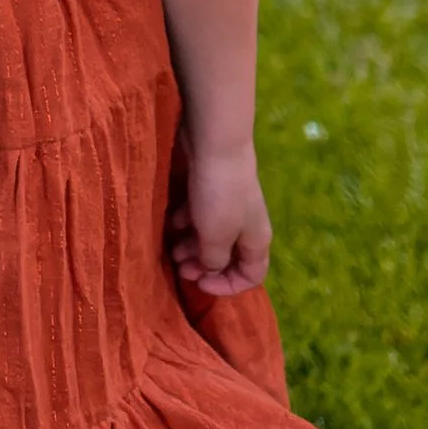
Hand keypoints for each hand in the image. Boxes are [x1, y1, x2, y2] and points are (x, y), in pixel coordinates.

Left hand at [168, 135, 269, 298]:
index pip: (251, 276)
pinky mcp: (211, 188)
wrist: (216, 142)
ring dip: (191, 245)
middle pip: (228, 257)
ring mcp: (229, 205)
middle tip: (179, 266)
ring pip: (211, 236)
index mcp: (256, 241)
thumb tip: (210, 268)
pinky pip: (200, 214)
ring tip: (171, 249)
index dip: (228, 286)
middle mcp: (246, 225)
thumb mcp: (216, 237)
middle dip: (203, 266)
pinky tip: (171, 222)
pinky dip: (187, 222)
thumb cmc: (219, 195)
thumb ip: (213, 260)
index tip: (200, 283)